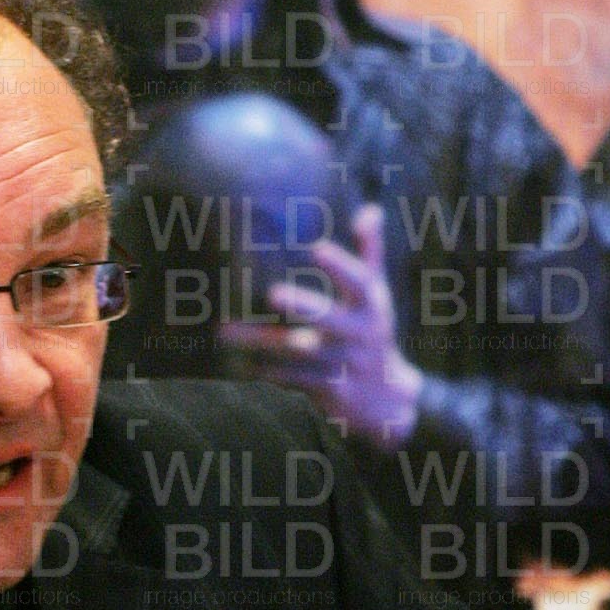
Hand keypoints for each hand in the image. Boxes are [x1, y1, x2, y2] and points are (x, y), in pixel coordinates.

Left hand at [217, 204, 423, 446]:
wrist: (386, 400)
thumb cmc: (372, 332)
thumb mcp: (376, 294)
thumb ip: (370, 252)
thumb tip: (370, 210)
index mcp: (370, 304)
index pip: (359, 282)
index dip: (341, 266)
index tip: (317, 248)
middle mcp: (359, 333)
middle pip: (330, 318)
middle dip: (304, 306)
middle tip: (273, 293)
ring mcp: (344, 363)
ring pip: (297, 351)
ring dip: (259, 341)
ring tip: (224, 331)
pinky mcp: (329, 390)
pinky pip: (293, 379)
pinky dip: (266, 371)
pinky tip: (238, 363)